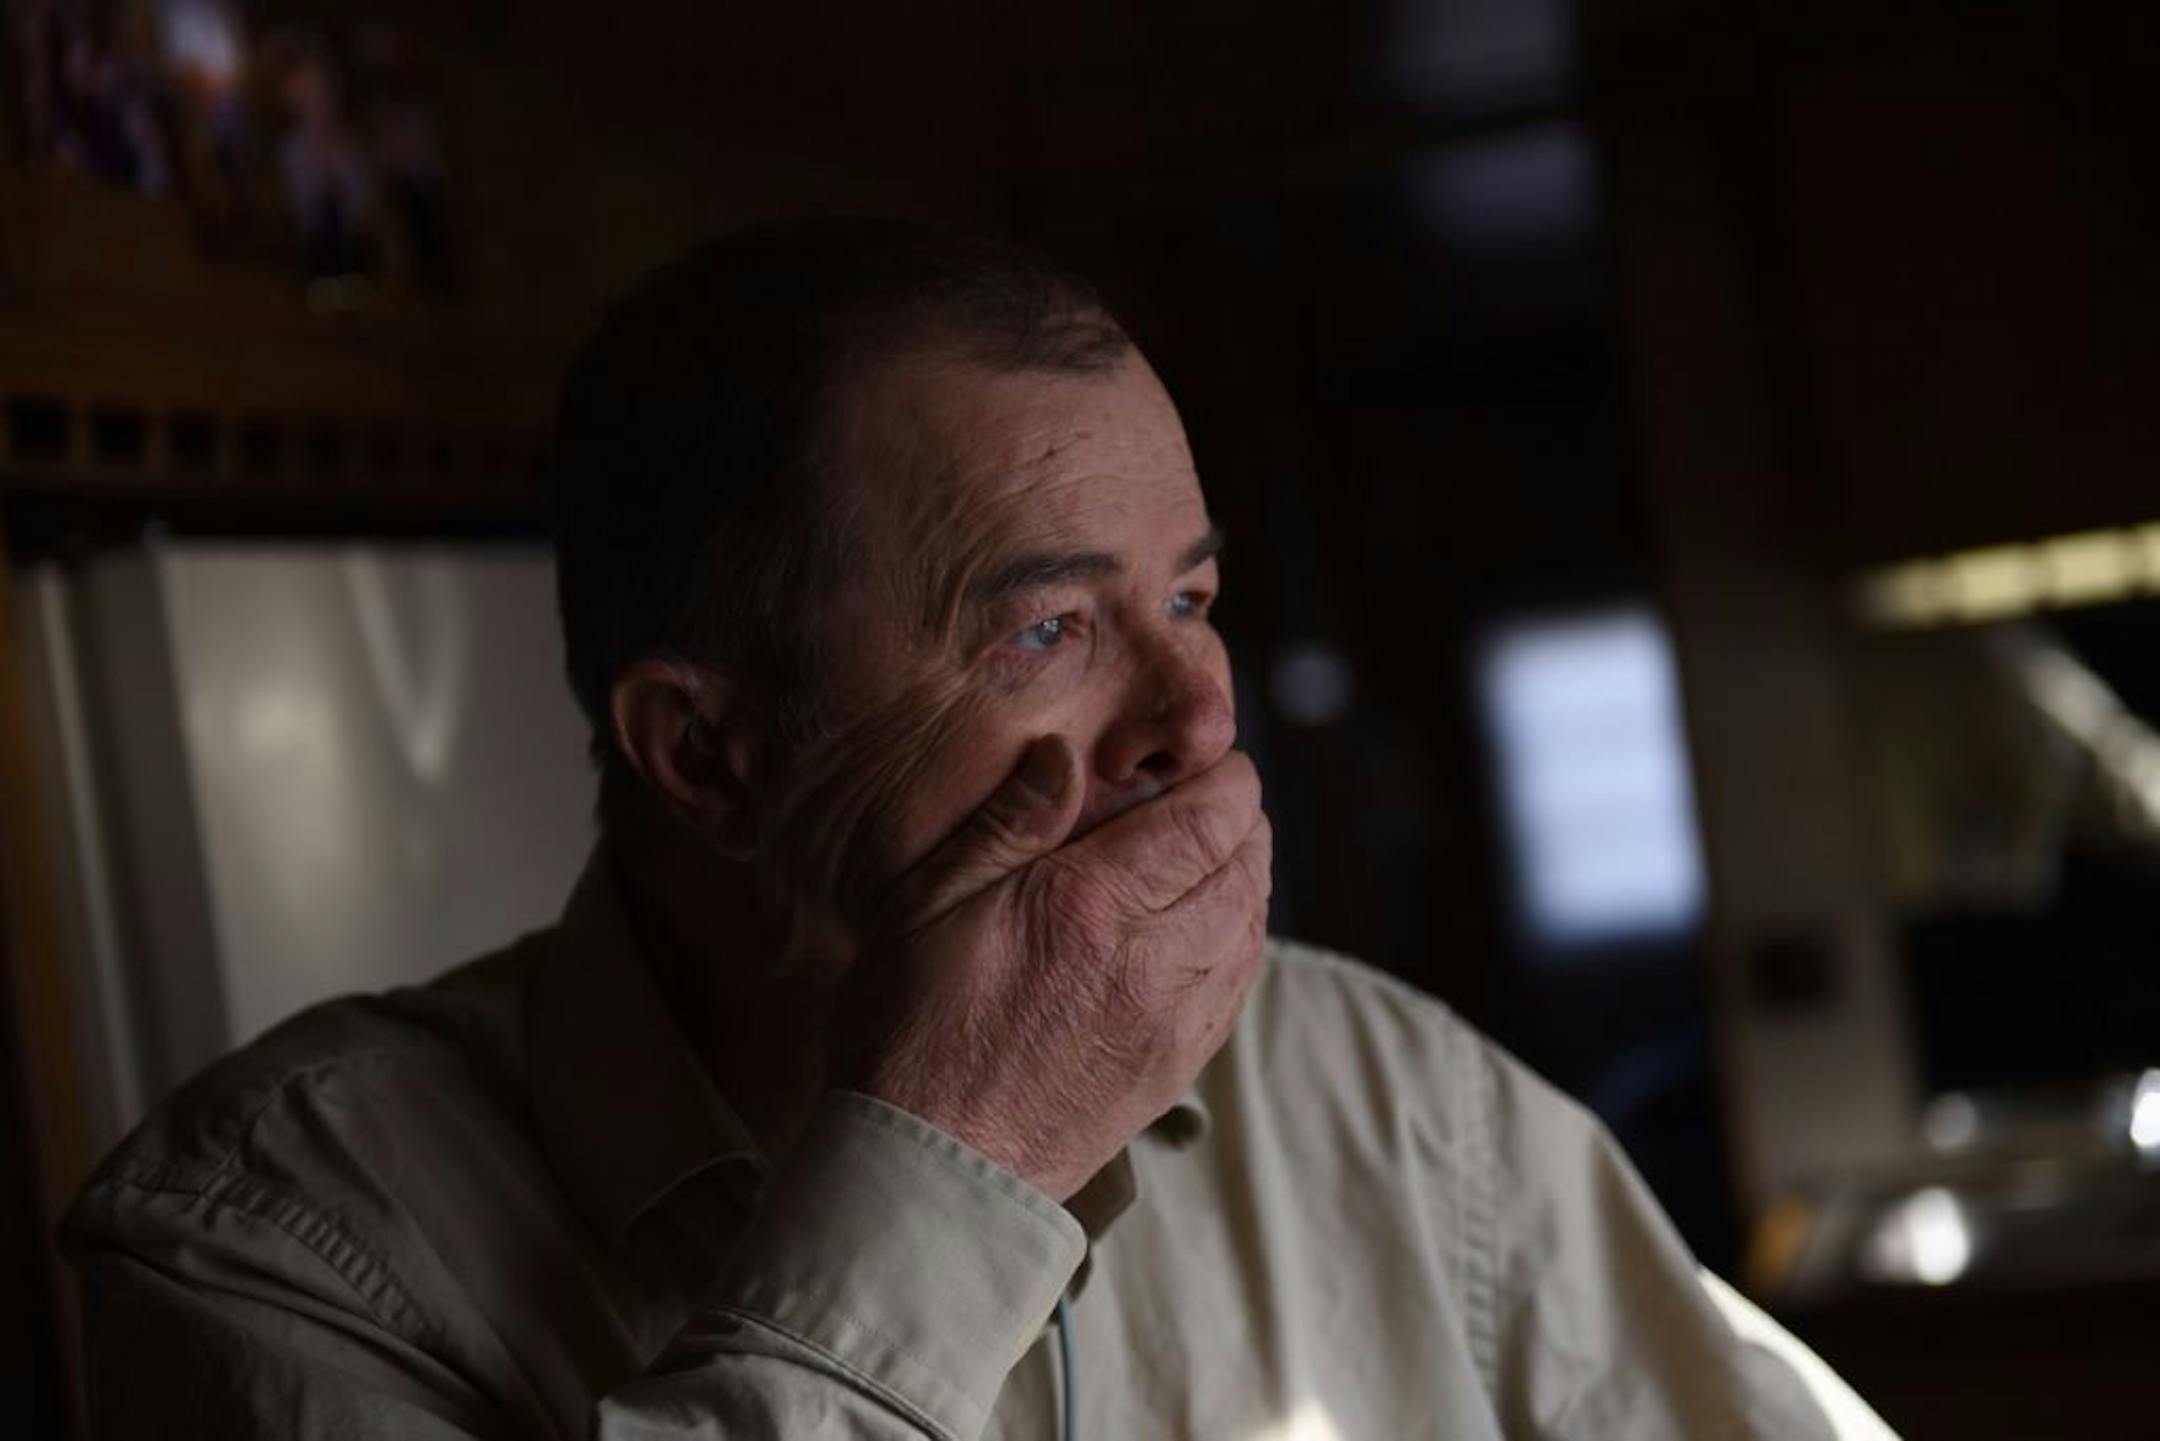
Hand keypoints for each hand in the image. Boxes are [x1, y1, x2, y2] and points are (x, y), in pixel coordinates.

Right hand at [830, 736, 1271, 1199]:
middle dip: (1244, 822)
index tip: (1221, 762)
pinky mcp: (1174, 1070)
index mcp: (1092, 907)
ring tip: (1223, 852)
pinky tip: (1217, 926)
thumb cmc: (911, 1030)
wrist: (931, 1170)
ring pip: (1252, 928)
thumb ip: (1007, 822)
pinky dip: (1244, 940)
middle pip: (1245, 869)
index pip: (1207, 823)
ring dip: (1250, 878)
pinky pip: (1238, 987)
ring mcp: (1171, 1023)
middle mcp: (1152, 962)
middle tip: (1223, 798)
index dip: (1230, 782)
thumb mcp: (930, 902)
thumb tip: (1063, 753)